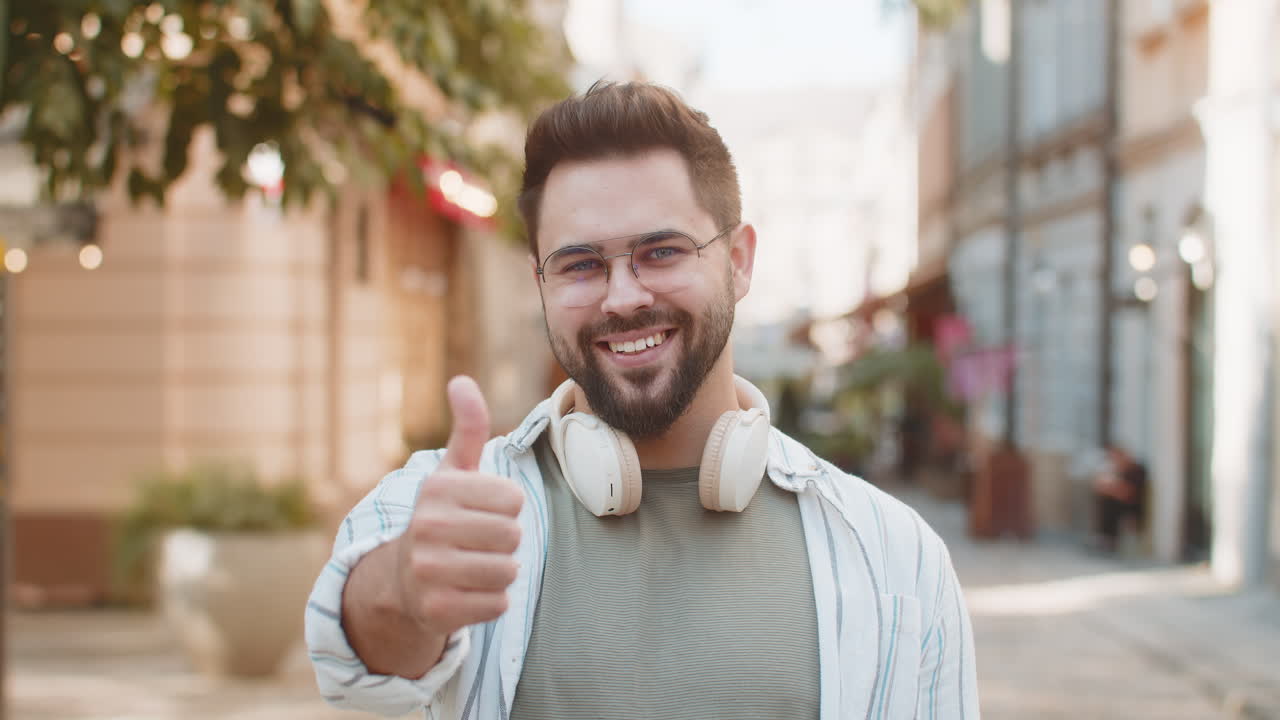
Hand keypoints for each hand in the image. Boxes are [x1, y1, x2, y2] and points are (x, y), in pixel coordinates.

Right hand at [395, 376, 524, 637]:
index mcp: (437, 489)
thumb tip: (461, 381)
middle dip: (505, 541)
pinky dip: (492, 601)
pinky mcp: (436, 609)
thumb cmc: (442, 518)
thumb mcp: (452, 473)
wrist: (402, 581)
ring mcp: (428, 570)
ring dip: (501, 571)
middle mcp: (426, 527)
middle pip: (513, 535)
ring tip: (474, 566)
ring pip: (508, 570)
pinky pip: (498, 605)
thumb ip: (467, 428)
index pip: (514, 498)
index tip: (480, 511)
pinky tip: (467, 592)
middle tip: (478, 543)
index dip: (506, 507)